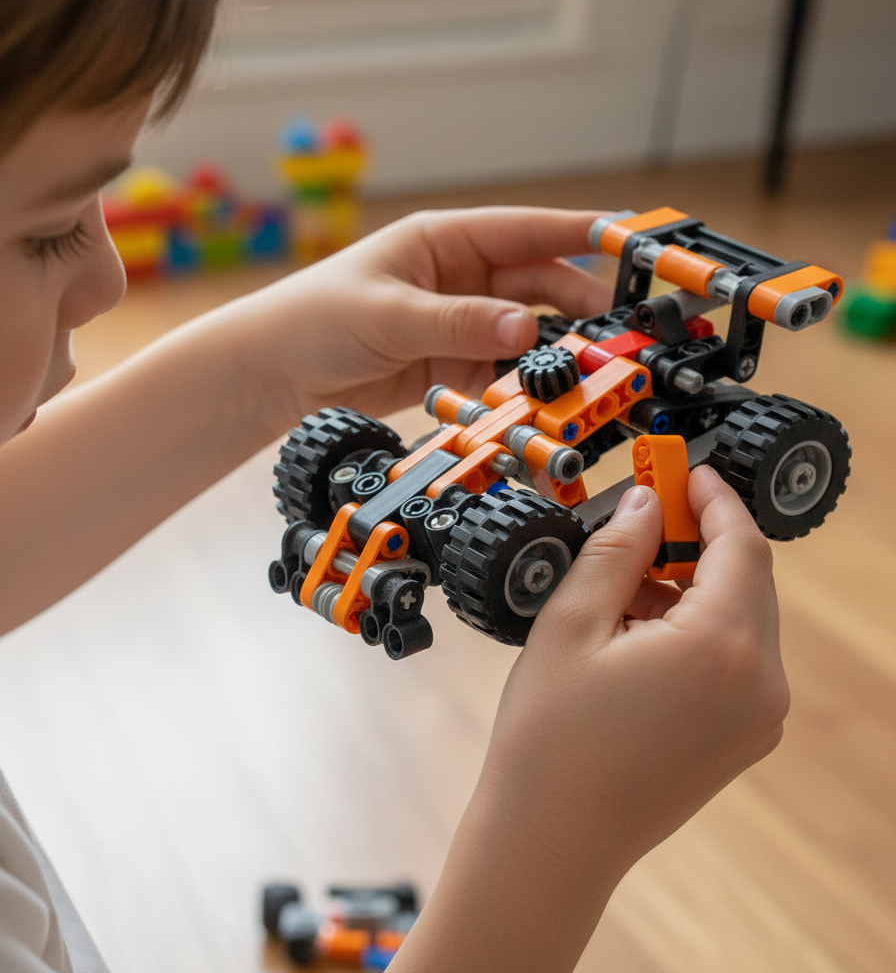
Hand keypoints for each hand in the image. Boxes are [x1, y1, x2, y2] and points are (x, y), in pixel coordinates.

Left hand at [252, 207, 609, 425]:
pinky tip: (543, 399)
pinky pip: (500, 371)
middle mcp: (460, 278)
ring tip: (590, 370)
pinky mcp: (451, 364)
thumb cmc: (314, 319)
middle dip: (580, 302)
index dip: (581, 233)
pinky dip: (522, 384)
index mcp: (445, 241)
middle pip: (538, 283)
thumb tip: (524, 327)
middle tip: (618, 328)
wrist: (273, 373)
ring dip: (555, 350)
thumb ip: (457, 321)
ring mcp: (458, 322)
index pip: (526, 229)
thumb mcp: (388, 314)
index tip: (630, 240)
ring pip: (525, 331)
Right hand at [396, 467, 787, 972]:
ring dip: (687, 587)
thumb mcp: (570, 622)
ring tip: (615, 591)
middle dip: (695, 540)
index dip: (711, 498)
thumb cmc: (550, 739)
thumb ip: (615, 548)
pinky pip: (732, 658)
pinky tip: (632, 634)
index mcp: (722, 646)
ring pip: (738, 618)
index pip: (740, 544)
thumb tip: (645, 500)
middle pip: (745, 579)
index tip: (680, 471)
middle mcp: (759, 683)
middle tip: (639, 518)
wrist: (551, 839)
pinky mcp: (741, 738)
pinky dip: (693, 629)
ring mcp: (757, 718)